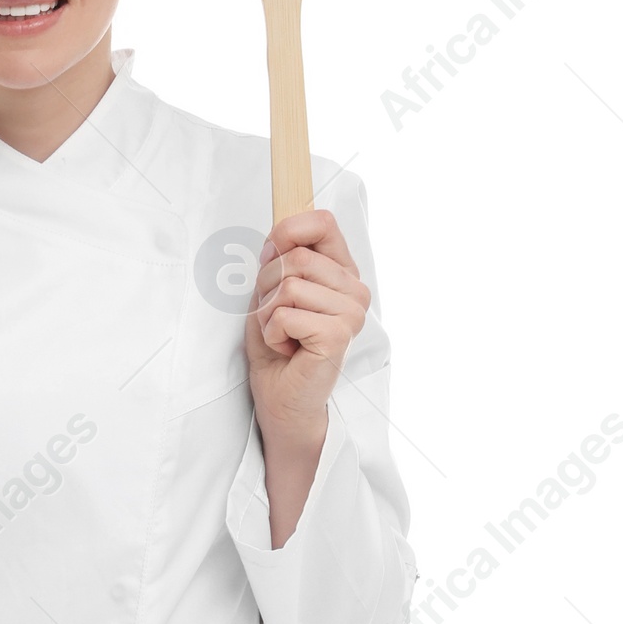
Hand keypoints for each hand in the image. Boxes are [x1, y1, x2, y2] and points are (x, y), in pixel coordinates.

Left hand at [243, 207, 369, 543]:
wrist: (281, 401)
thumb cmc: (279, 348)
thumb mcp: (272, 292)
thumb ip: (280, 259)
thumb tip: (278, 232)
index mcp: (343, 274)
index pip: (323, 222)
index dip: (288, 231)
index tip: (272, 254)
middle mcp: (355, 291)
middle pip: (296, 257)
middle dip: (267, 287)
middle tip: (275, 317)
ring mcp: (351, 313)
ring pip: (289, 285)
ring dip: (268, 313)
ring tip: (281, 335)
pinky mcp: (338, 335)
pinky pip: (286, 313)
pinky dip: (272, 332)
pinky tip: (286, 349)